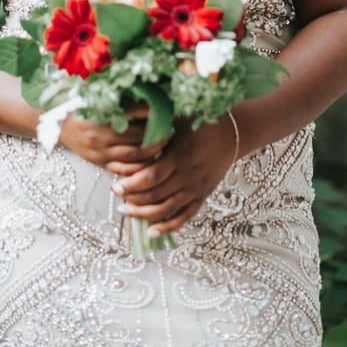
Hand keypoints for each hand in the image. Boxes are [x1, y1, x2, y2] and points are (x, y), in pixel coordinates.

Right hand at [59, 103, 167, 172]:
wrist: (58, 126)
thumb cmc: (82, 108)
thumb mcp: (98, 98)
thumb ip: (121, 97)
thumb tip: (149, 94)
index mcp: (102, 115)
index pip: (134, 114)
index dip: (151, 113)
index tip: (165, 109)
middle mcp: (101, 136)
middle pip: (138, 139)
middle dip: (158, 136)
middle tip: (171, 130)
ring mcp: (101, 152)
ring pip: (134, 158)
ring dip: (153, 153)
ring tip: (165, 145)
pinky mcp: (100, 163)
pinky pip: (123, 170)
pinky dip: (140, 168)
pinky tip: (151, 161)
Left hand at [111, 115, 236, 235]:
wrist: (231, 134)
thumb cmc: (199, 123)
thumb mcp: (175, 117)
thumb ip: (152, 121)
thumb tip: (124, 114)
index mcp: (180, 155)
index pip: (152, 176)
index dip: (132, 184)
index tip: (115, 185)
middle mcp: (188, 175)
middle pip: (156, 195)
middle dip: (133, 198)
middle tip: (115, 194)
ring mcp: (196, 188)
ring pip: (167, 209)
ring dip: (144, 214)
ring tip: (125, 211)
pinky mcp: (202, 196)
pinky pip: (184, 217)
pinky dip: (167, 227)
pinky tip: (150, 232)